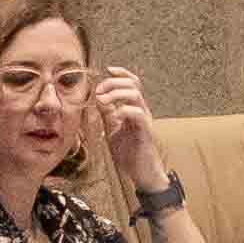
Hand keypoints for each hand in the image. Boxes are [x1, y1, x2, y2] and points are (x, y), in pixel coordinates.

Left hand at [89, 66, 165, 191]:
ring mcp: (145, 120)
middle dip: (113, 83)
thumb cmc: (129, 153)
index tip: (108, 69)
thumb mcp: (112, 129)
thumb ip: (107, 114)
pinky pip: (137, 114)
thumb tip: (98, 98)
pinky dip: (123, 110)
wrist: (141, 173)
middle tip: (99, 91)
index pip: (132, 83)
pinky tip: (114, 116)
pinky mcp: (145, 132)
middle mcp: (142, 111)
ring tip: (103, 101)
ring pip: (135, 95)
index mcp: (135, 109)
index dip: (122, 73)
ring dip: (116, 94)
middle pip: (133, 85)